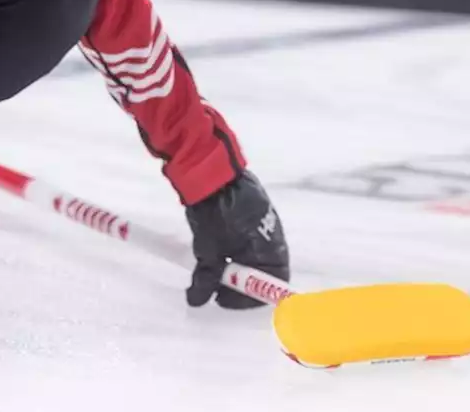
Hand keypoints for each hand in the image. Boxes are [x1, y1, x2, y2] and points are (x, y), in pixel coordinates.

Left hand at [184, 170, 288, 308]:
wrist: (212, 170)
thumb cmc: (217, 213)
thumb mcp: (210, 249)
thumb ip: (206, 278)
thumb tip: (196, 301)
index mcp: (272, 250)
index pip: (269, 285)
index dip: (246, 299)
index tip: (221, 300)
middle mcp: (273, 239)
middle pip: (261, 273)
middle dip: (237, 284)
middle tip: (213, 288)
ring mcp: (262, 224)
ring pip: (251, 256)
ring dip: (232, 267)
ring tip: (210, 270)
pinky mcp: (250, 213)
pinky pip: (245, 241)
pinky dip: (231, 251)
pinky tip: (213, 251)